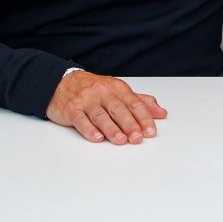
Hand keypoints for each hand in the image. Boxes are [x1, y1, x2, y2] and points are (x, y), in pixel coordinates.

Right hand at [46, 70, 167, 143]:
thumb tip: (161, 112)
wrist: (61, 82)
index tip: (151, 131)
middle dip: (130, 125)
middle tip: (137, 138)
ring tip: (120, 140)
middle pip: (119, 109)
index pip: (134, 103)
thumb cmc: (93, 89)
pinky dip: (89, 130)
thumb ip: (140, 102)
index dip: (144, 118)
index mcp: (117, 88)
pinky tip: (97, 138)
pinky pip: (81, 120)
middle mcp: (103, 92)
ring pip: (101, 115)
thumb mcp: (118, 91)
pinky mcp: (71, 109)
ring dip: (111, 129)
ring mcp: (86, 100)